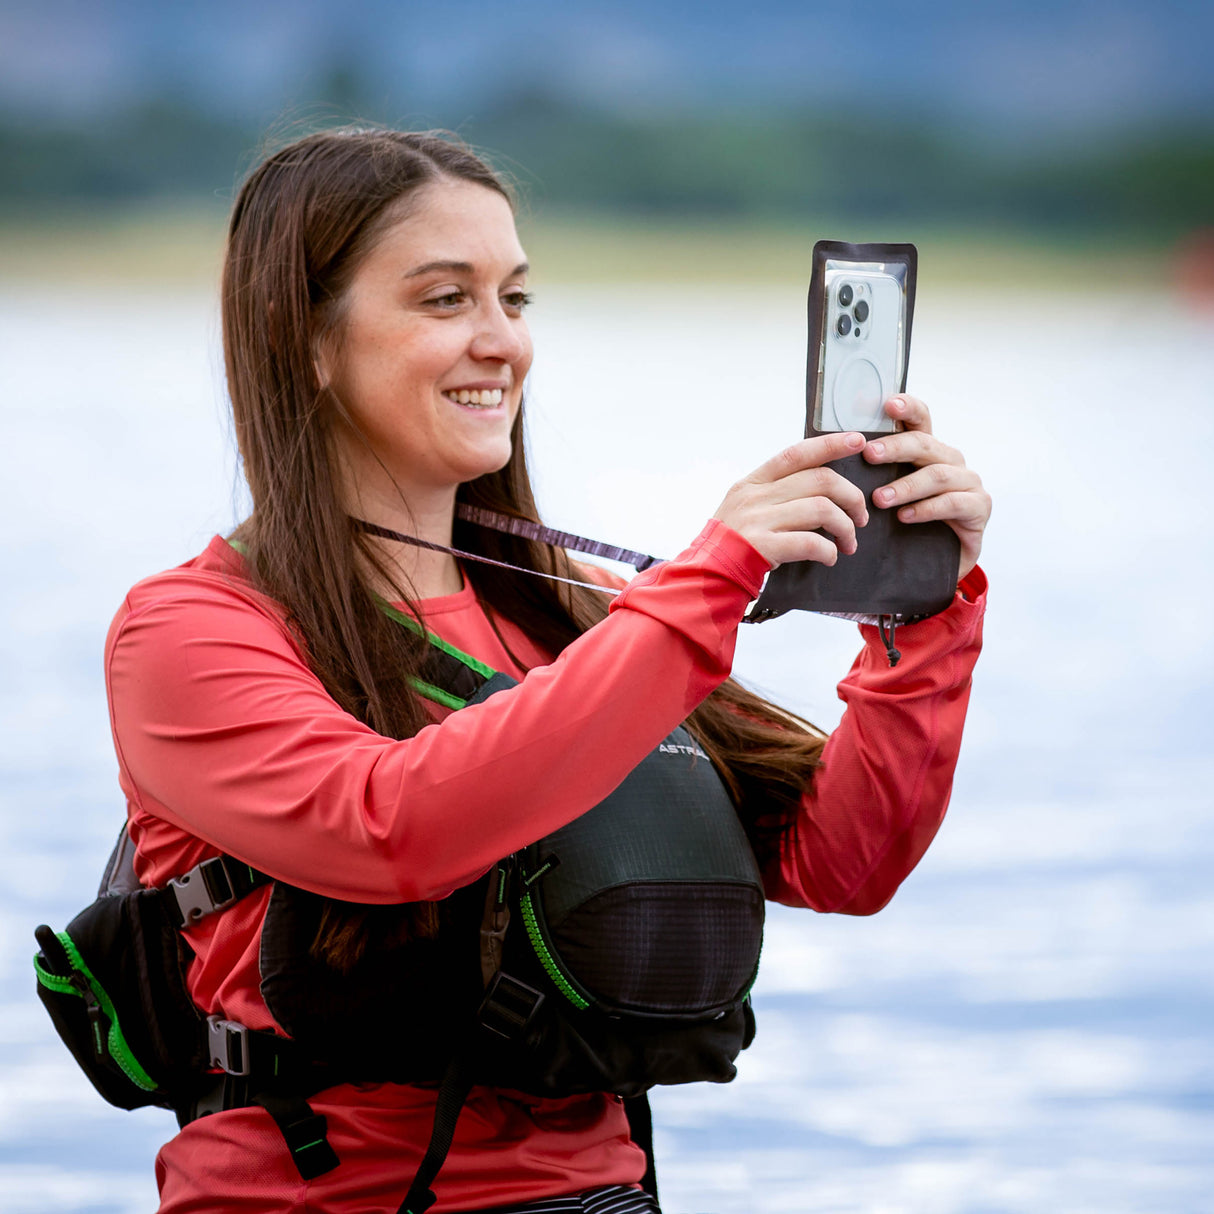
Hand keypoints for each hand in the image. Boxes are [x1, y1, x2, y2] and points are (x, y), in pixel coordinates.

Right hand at [713, 431, 870, 568]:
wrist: (707, 572)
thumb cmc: (733, 540)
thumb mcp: (745, 505)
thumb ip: (776, 491)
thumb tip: (819, 483)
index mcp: (754, 482)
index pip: (797, 453)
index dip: (830, 444)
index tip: (857, 441)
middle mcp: (757, 497)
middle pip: (820, 480)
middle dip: (851, 497)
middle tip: (860, 516)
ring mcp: (759, 520)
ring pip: (822, 509)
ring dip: (845, 527)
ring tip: (848, 542)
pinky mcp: (764, 547)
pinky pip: (811, 543)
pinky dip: (829, 550)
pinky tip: (830, 557)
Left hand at [862, 395, 990, 580]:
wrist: (932, 565)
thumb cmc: (904, 526)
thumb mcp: (885, 497)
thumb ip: (870, 475)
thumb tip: (830, 455)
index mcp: (927, 451)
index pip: (920, 420)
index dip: (907, 409)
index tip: (888, 404)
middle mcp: (950, 461)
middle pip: (925, 444)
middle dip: (896, 447)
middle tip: (869, 454)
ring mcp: (968, 483)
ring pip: (938, 474)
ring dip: (906, 486)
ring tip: (879, 499)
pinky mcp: (979, 508)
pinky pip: (954, 503)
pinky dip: (927, 509)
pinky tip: (904, 517)